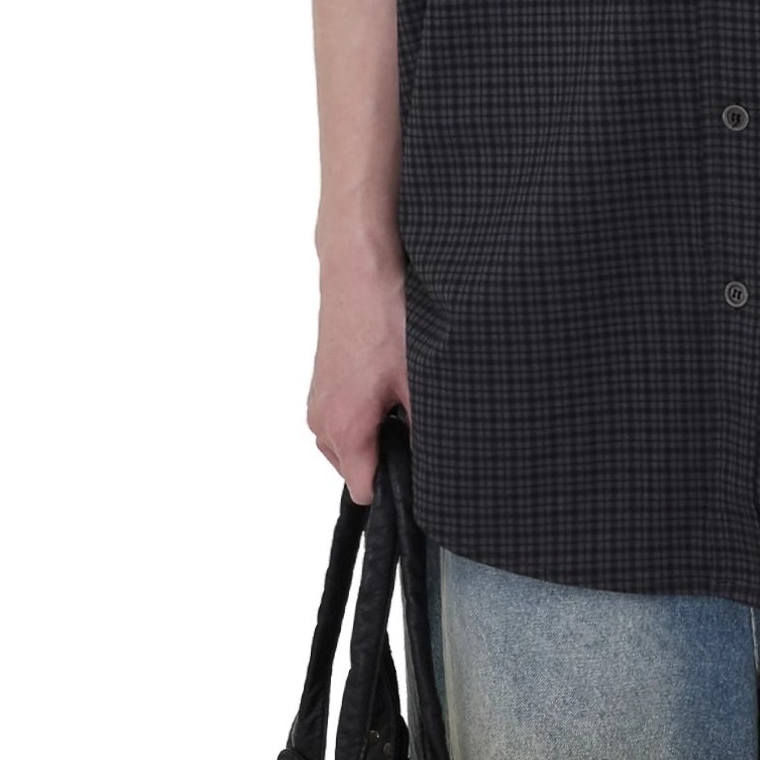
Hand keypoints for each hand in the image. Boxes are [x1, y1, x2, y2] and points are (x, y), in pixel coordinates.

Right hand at [310, 255, 409, 505]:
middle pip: (357, 471)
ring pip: (350, 445)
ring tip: (403, 399)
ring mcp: (317, 402)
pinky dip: (366, 414)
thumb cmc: (385, 317)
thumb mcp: (419, 380)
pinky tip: (388, 385)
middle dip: (388, 458)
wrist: (358, 267)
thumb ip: (427, 432)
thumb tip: (442, 465)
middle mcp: (322, 421)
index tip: (423, 475)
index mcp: (344, 428)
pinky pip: (342, 420)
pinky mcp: (321, 385)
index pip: (366, 492)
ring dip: (377, 434)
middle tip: (419, 425)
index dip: (399, 489)